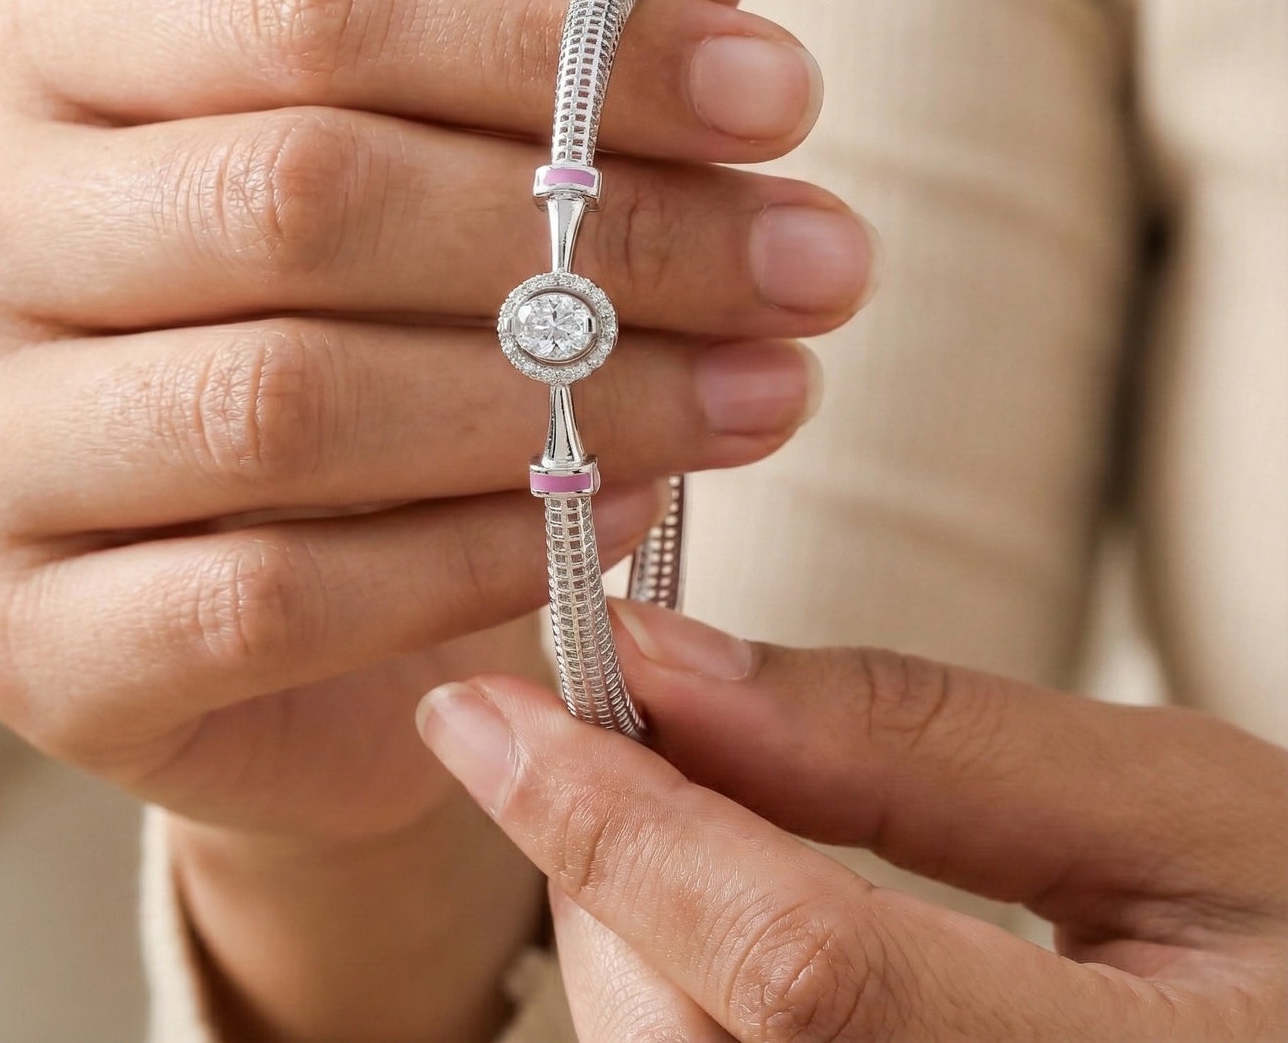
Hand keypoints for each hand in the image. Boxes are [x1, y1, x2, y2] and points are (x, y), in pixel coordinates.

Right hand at [0, 0, 874, 1035]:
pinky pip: (278, 596)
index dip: (577, 48)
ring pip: (291, 402)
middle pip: (310, 195)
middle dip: (610, 235)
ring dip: (574, 401)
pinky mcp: (34, 642)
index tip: (786, 97)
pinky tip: (620, 515)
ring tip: (763, 393)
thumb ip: (549, 18)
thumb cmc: (366, 322)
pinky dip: (479, 554)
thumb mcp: (453, 148)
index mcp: (57, 49)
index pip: (324, 3)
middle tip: (816, 266)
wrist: (283, 590)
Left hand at [418, 598, 1287, 1040]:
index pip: (797, 969)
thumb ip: (919, 738)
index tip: (483, 704)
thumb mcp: (1181, 811)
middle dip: (604, 868)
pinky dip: (675, 1003)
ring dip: (627, 935)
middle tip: (596, 724)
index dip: (615, 819)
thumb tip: (670, 661)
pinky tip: (714, 921)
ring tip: (675, 808)